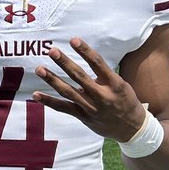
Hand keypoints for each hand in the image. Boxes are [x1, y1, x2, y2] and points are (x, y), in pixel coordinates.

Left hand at [32, 37, 146, 141]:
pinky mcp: (83, 117)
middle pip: (79, 76)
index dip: (85, 51)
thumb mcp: (121, 85)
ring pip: (68, 91)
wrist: (132, 129)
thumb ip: (103, 75)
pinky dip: (49, 101)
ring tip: (40, 69)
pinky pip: (63, 108)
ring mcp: (91, 107)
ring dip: (52, 79)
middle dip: (64, 63)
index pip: (98, 63)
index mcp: (114, 84)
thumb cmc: (125, 101)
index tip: (74, 40)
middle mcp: (102, 95)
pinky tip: (36, 94)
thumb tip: (85, 59)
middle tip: (52, 51)